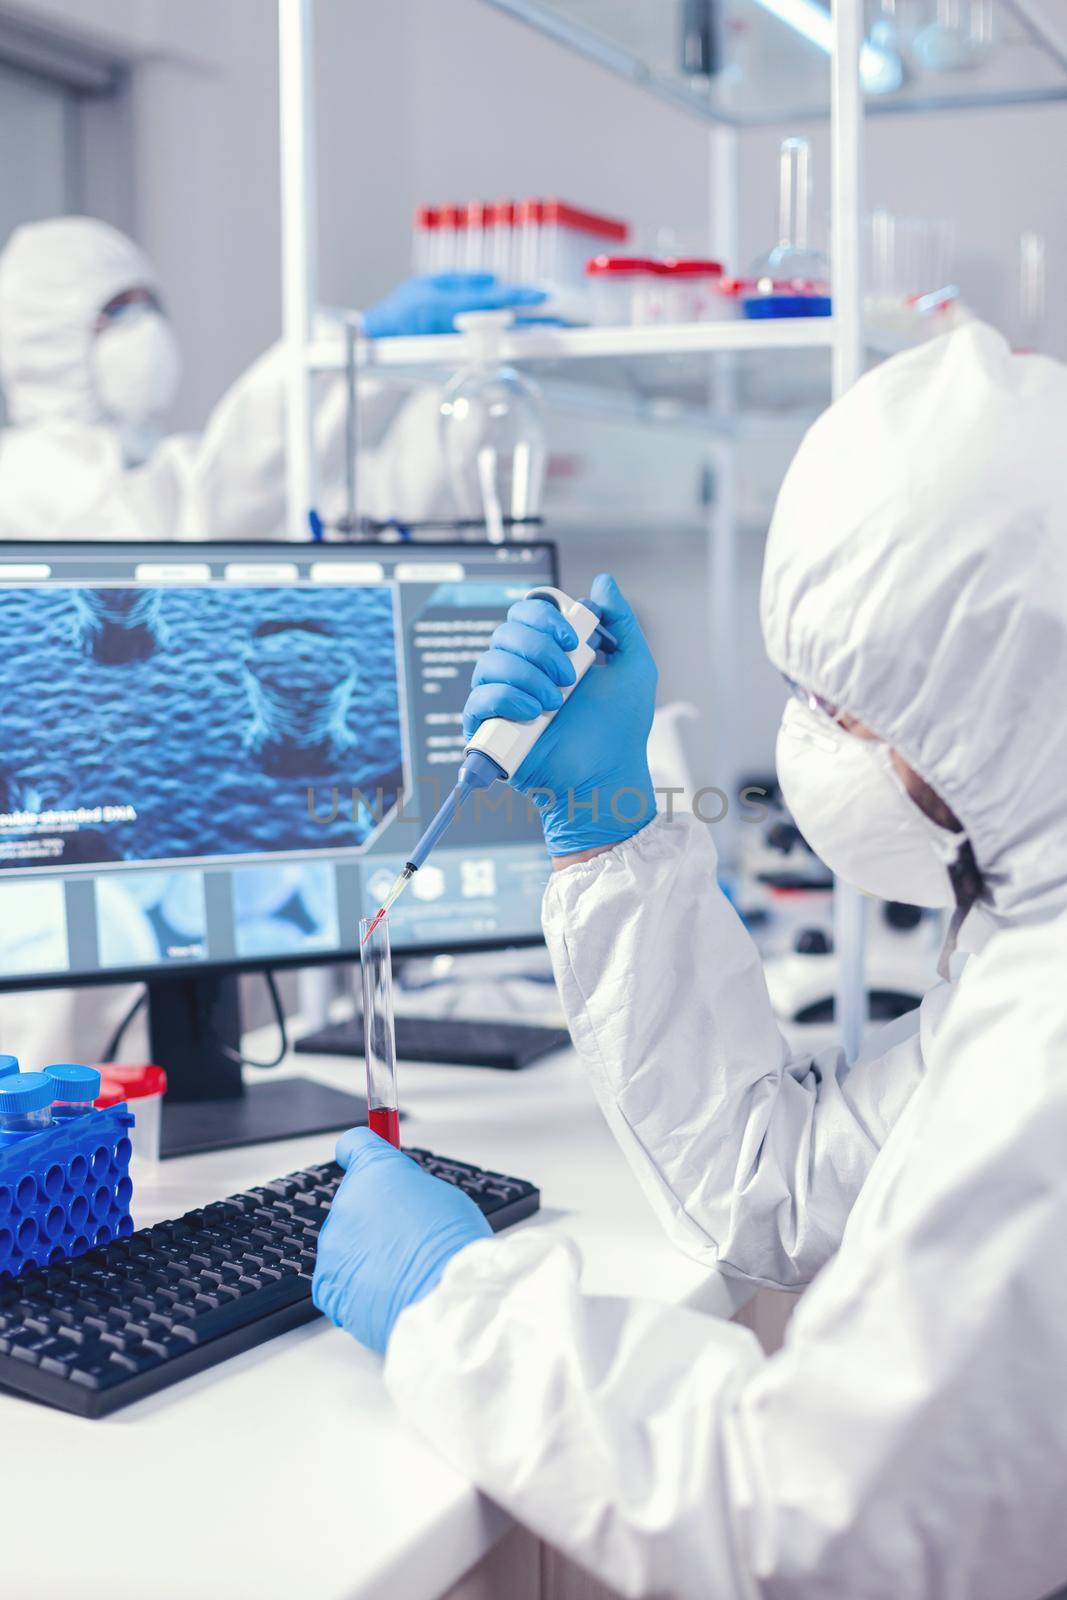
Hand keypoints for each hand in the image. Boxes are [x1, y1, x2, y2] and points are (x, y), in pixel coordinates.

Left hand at [313, 1127, 490, 1353]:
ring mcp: (333, 1245)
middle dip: (374, 1217)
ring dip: (366, 1254)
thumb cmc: (452, 1247)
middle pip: (353, 1203)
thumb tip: (402, 1199)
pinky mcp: (326, 1285)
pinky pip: (338, 1281)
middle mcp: (347, 1202)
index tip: (365, 1160)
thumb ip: (410, 1191)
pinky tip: (385, 1292)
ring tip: (402, 1272)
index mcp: (376, 1171)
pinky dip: (356, 1287)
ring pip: (345, 1244)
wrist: (442, 1300)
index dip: (361, 1154)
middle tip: (406, 1238)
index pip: (354, 1144)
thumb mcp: (444, 1197)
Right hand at [363, 273, 545, 338]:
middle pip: (506, 326)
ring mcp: (463, 347)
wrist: (381, 341)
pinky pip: (491, 353)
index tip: (543, 293)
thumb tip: (494, 279)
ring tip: (551, 335)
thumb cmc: (403, 308)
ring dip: (527, 340)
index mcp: (453, 306)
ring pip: (502, 342)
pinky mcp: (461, 359)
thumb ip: (464, 281)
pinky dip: (510, 349)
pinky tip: (528, 347)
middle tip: (560, 322)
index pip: (495, 299)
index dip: (521, 295)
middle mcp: (461, 328)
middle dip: (533, 324)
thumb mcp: (430, 283)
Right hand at [463, 574, 657, 855]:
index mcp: (549, 654)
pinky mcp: (488, 730)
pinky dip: (505, 699)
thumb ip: (621, 620)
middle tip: (569, 677)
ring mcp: (503, 701)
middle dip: (538, 647)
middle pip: (504, 633)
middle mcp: (522, 672)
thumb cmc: (621, 728)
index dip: (544, 616)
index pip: (525, 614)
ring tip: (554, 703)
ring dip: (526, 676)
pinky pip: (477, 699)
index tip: (573, 640)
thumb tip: (602, 582)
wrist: (607, 775)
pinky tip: (533, 713)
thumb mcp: (634, 664)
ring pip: (488, 662)